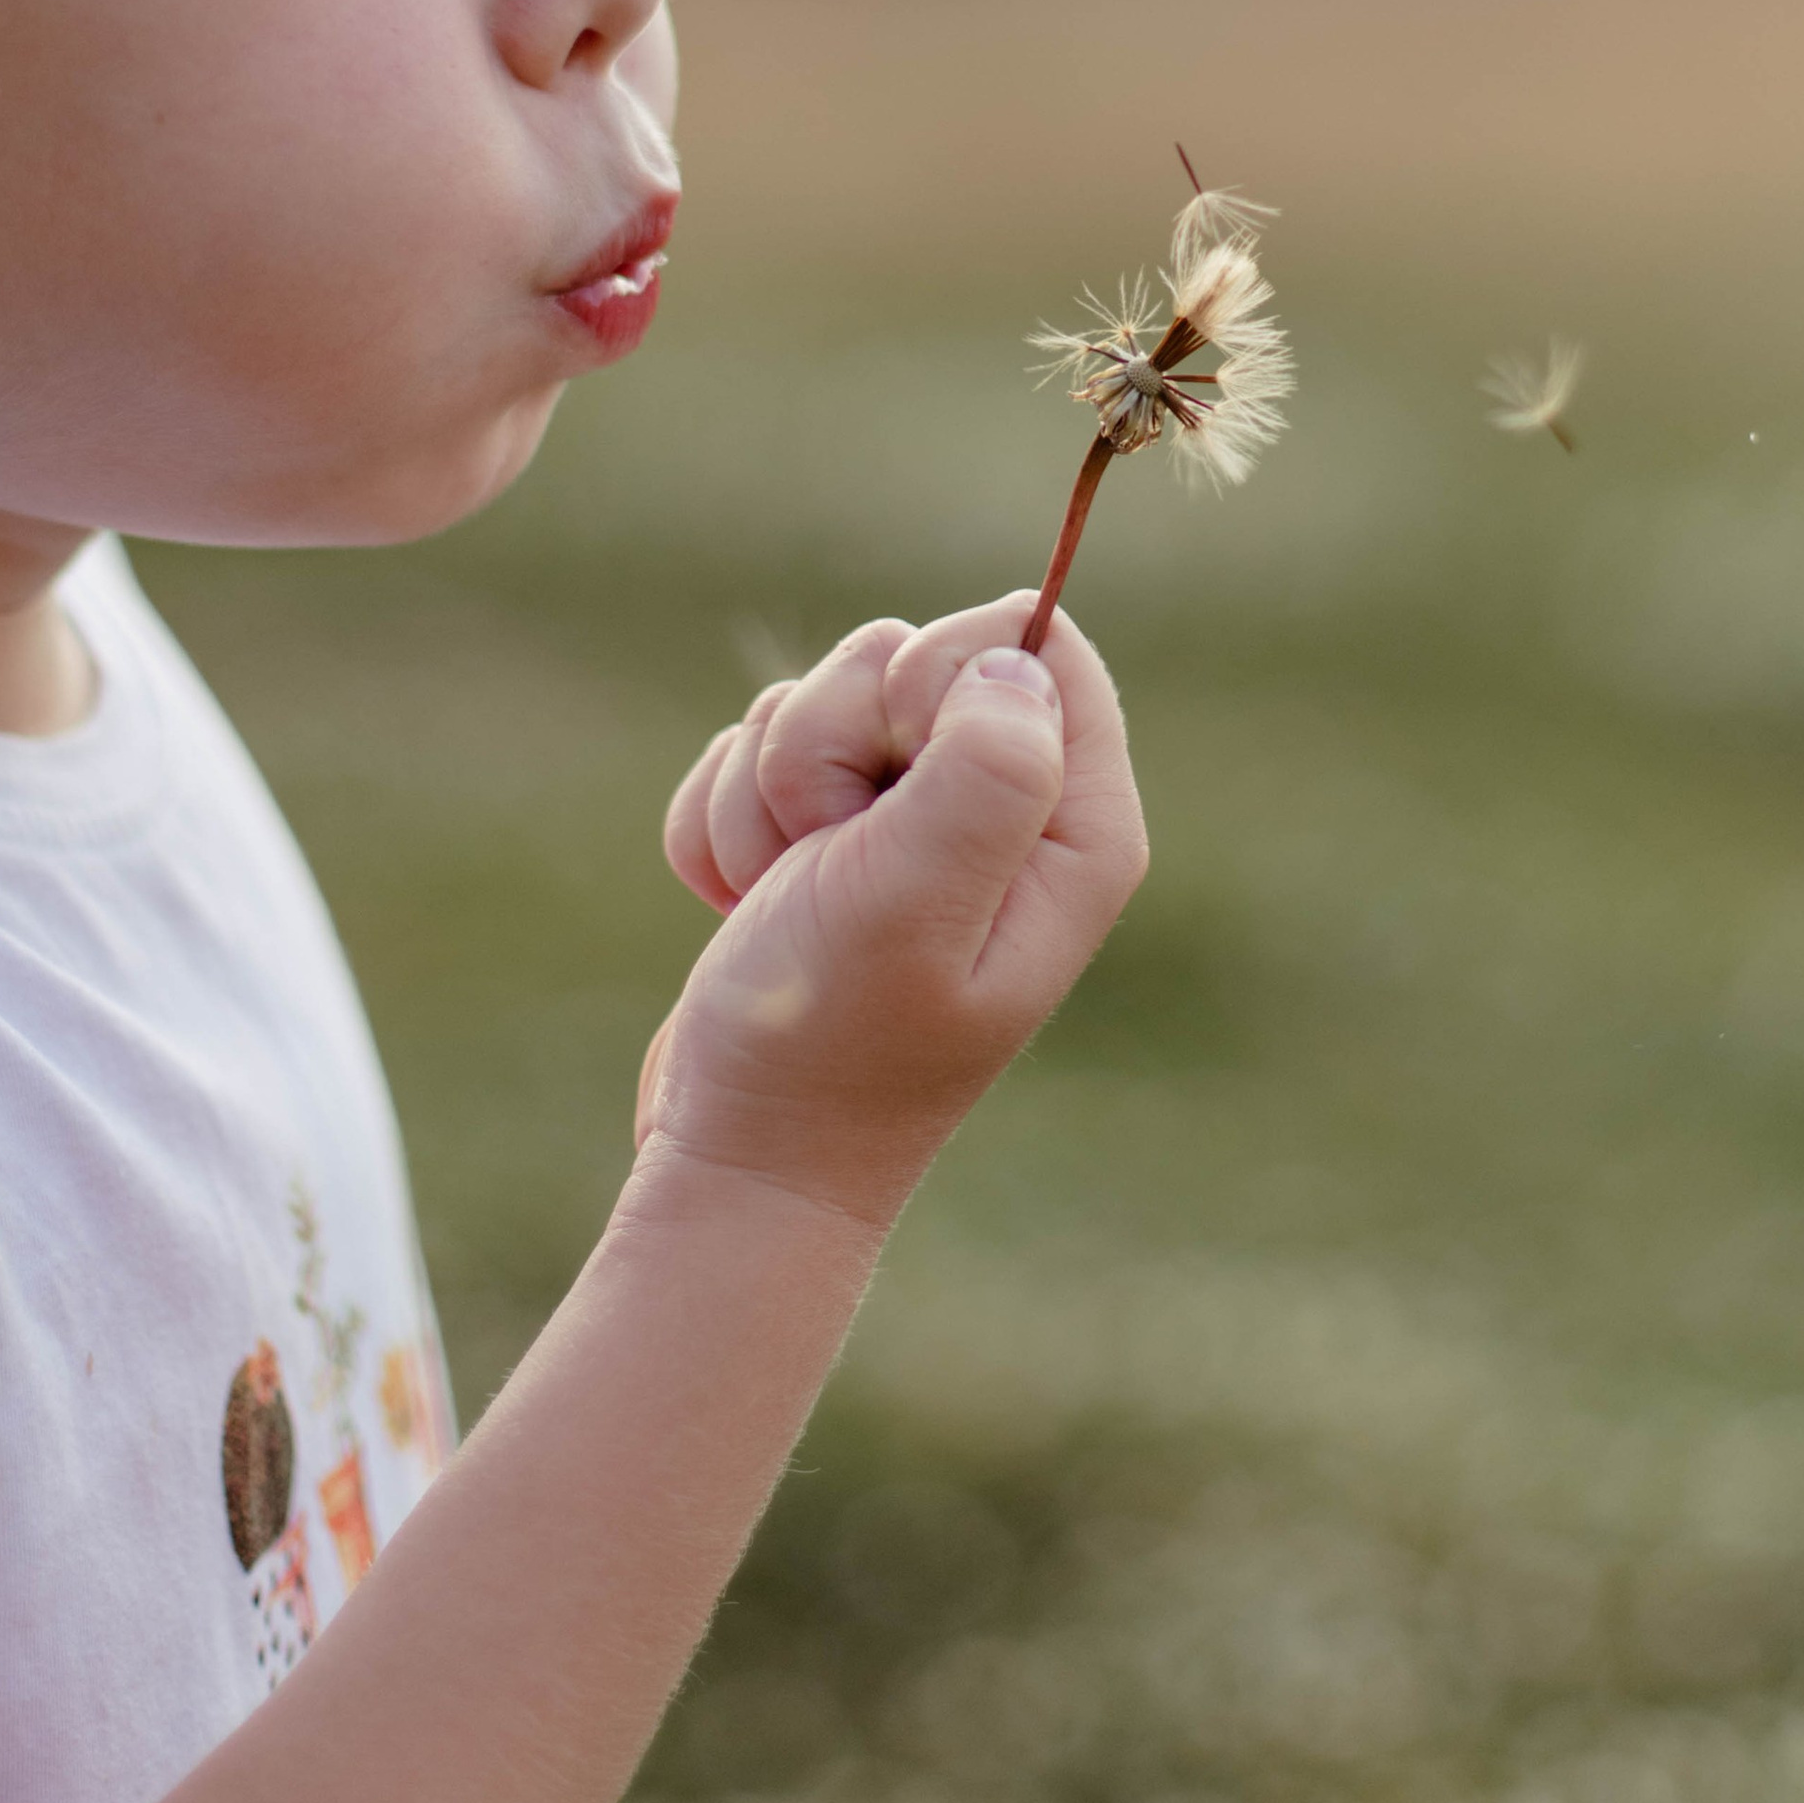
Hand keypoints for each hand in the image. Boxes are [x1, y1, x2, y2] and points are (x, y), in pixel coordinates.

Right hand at [640, 597, 1146, 1226]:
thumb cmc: (829, 1040)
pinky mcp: (825, 842)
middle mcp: (1009, 816)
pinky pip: (754, 752)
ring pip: (821, 700)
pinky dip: (727, 826)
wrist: (735, 1159)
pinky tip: (745, 907)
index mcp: (1076, 828)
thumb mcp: (919, 897)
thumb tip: (1012, 660)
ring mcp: (911, 826)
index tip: (897, 762)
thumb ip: (987, 766)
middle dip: (834, 740)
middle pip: (911, 658)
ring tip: (789, 898)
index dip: (942, 671)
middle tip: (831, 853)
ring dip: (769, 792)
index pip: (1038, 643)